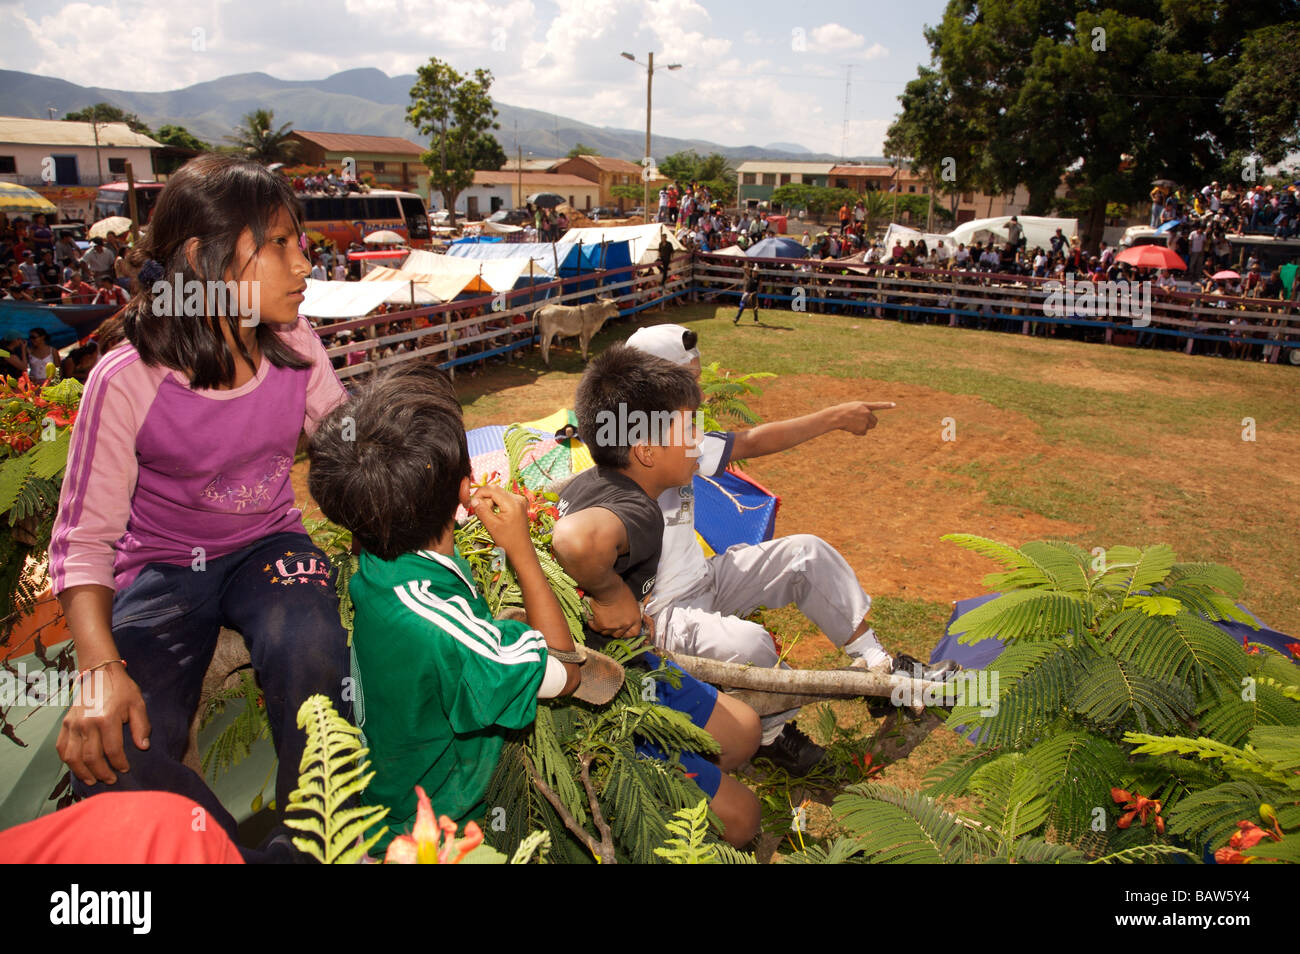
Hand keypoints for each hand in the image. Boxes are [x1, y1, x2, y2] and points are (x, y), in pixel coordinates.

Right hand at [56, 663, 150, 785]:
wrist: (99, 672)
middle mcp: (87, 723)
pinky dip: (68, 761)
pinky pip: (62, 748)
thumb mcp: (138, 704)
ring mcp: (73, 724)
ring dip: (83, 772)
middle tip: (111, 779)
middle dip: (102, 773)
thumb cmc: (121, 689)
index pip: (113, 750)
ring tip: (93, 780)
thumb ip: (141, 726)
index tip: (125, 769)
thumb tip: (143, 747)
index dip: (119, 763)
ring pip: (73, 757)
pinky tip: (78, 768)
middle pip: (91, 758)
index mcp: (107, 719)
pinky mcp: (65, 723)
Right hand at [469, 485, 531, 556]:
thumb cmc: (507, 541)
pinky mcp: (519, 505)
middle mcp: (518, 498)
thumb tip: (473, 499)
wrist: (521, 550)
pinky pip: (503, 499)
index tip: (471, 503)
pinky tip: (495, 515)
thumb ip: (482, 510)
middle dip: (484, 498)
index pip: (491, 489)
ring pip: (498, 494)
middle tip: (479, 512)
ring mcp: (519, 501)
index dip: (479, 493)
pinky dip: (495, 504)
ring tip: (489, 516)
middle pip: (495, 490)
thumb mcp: (491, 526)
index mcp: (512, 503)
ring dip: (490, 502)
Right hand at [586, 588, 651, 641]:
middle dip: (614, 630)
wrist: (608, 588)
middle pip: (618, 634)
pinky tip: (592, 619)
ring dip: (603, 627)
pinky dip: (593, 624)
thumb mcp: (631, 601)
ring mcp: (613, 626)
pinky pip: (595, 628)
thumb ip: (629, 612)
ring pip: (606, 633)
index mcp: (635, 618)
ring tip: (601, 619)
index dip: (627, 632)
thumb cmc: (620, 590)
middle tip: (610, 622)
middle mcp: (625, 625)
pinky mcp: (601, 625)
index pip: (634, 633)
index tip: (623, 629)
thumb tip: (625, 615)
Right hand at [836, 401, 896, 434]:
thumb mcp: (852, 408)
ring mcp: (865, 420)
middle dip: (870, 424)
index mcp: (864, 405)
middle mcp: (867, 412)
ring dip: (864, 428)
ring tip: (854, 425)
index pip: (878, 405)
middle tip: (862, 423)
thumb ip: (860, 411)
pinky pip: (863, 432)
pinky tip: (852, 429)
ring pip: (869, 427)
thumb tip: (864, 423)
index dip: (886, 405)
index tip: (894, 405)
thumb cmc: (841, 411)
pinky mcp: (863, 427)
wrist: (837, 416)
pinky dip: (859, 432)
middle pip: (875, 421)